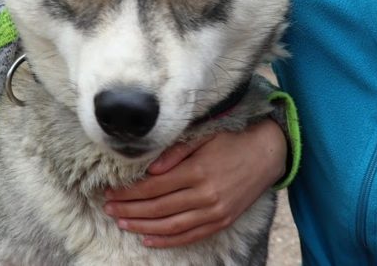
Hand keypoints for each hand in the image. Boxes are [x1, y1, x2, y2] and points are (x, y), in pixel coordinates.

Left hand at [103, 119, 286, 247]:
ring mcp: (215, 211)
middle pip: (158, 207)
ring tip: (122, 223)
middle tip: (108, 208)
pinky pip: (190, 236)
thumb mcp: (204, 136)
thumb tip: (149, 169)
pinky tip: (148, 238)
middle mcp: (205, 195)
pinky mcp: (222, 221)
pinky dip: (168, 240)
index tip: (110, 190)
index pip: (153, 186)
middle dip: (129, 209)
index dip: (129, 191)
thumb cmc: (232, 139)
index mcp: (197, 171)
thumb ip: (175, 152)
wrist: (268, 153)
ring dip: (142, 226)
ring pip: (171, 225)